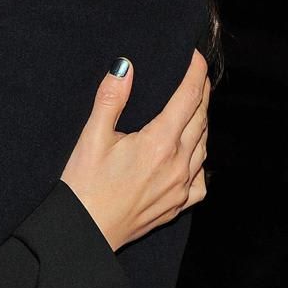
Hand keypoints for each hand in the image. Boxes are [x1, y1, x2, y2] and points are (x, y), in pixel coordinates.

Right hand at [59, 49, 208, 250]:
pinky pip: (201, 177)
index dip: (195, 73)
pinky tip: (191, 153)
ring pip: (204, 146)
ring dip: (202, 122)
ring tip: (194, 107)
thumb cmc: (84, 186)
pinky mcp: (177, 205)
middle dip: (201, 93)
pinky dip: (200, 158)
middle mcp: (178, 165)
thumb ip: (111, 99)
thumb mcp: (91, 137)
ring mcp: (181, 188)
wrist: (85, 232)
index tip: (196, 56)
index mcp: (159, 143)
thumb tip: (125, 67)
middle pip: (201, 119)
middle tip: (197, 74)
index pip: (188, 98)